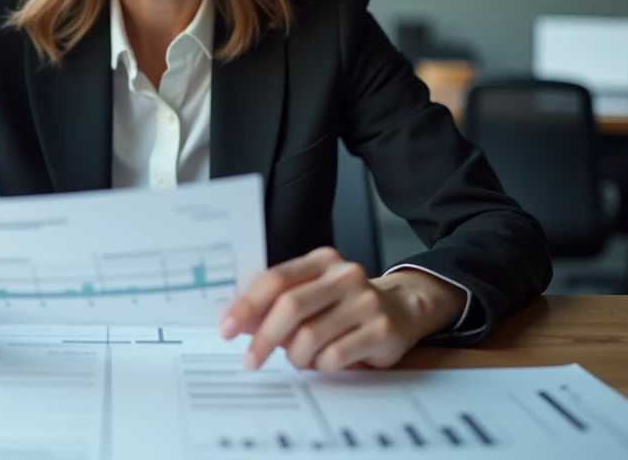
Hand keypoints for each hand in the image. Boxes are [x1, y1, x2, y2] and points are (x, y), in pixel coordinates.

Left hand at [218, 247, 462, 371]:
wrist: (402, 310)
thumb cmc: (344, 307)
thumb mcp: (311, 297)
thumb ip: (276, 306)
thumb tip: (236, 323)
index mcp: (321, 261)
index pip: (275, 279)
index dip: (246, 305)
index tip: (226, 329)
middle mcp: (344, 275)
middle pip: (290, 306)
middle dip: (264, 338)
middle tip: (250, 360)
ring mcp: (366, 301)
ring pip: (311, 336)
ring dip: (296, 356)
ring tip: (299, 359)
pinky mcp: (381, 330)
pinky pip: (334, 356)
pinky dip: (321, 365)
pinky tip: (324, 362)